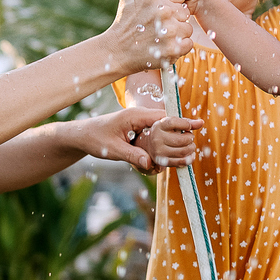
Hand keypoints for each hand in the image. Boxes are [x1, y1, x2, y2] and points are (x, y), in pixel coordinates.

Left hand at [70, 107, 202, 171]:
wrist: (82, 135)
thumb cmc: (95, 139)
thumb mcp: (113, 150)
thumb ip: (132, 155)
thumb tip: (150, 164)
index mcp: (135, 116)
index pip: (163, 117)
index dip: (180, 122)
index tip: (196, 126)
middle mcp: (138, 115)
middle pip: (165, 119)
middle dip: (180, 127)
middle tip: (197, 133)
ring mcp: (137, 119)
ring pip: (161, 124)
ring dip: (172, 132)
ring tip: (188, 140)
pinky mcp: (135, 126)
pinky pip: (154, 129)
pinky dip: (162, 136)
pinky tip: (171, 145)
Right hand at [109, 0, 193, 73]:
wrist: (116, 50)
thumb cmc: (125, 20)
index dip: (171, 2)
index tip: (160, 10)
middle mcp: (163, 12)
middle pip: (184, 12)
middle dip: (175, 18)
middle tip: (158, 25)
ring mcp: (168, 31)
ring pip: (187, 28)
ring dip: (177, 33)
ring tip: (161, 36)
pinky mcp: (171, 49)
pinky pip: (188, 44)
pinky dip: (179, 47)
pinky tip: (165, 46)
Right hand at [137, 115, 202, 169]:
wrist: (147, 146)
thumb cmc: (164, 132)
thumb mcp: (171, 124)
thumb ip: (186, 122)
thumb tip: (201, 123)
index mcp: (158, 126)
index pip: (174, 122)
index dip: (185, 124)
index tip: (188, 126)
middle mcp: (157, 139)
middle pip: (182, 139)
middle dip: (190, 138)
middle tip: (189, 137)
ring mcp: (159, 151)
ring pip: (183, 151)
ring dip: (191, 148)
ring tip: (189, 145)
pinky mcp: (162, 161)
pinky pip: (181, 162)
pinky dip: (189, 159)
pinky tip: (190, 155)